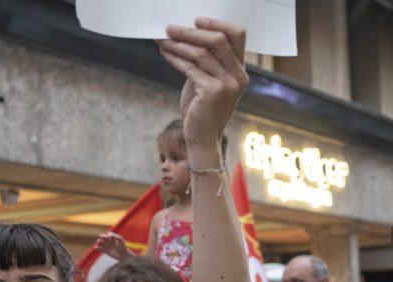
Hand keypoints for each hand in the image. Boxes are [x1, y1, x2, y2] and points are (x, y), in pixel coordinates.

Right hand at [94, 232, 128, 259]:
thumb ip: (117, 237)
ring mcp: (107, 246)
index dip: (108, 235)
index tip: (110, 237)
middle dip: (102, 236)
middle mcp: (109, 241)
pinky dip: (97, 248)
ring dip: (98, 241)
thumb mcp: (121, 241)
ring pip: (100, 242)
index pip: (109, 234)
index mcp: (113, 238)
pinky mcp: (105, 251)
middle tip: (102, 238)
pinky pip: (100, 249)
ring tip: (99, 242)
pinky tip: (96, 247)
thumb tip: (109, 235)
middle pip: (103, 236)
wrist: (123, 255)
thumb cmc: (123, 247)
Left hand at [157, 18, 248, 156]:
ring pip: (202, 53)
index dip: (218, 24)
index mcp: (240, 71)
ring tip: (162, 39)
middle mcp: (238, 76)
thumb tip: (184, 39)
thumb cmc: (201, 111)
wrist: (202, 140)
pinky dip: (175, 58)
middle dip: (191, 32)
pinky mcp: (213, 92)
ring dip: (178, 44)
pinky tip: (164, 53)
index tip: (197, 20)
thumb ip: (204, 64)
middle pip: (218, 40)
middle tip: (170, 27)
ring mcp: (228, 84)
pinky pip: (191, 68)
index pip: (237, 36)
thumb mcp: (206, 83)